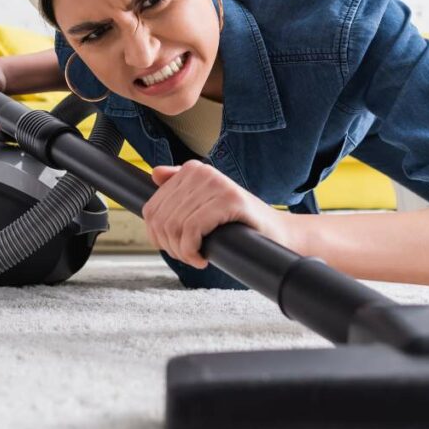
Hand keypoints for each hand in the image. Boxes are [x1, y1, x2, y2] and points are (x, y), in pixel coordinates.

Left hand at [144, 160, 298, 268]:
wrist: (276, 233)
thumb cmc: (238, 223)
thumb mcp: (205, 203)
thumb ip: (180, 188)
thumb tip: (155, 173)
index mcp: (193, 170)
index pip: (152, 208)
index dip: (157, 236)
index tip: (175, 248)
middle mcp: (202, 172)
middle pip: (162, 219)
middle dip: (170, 246)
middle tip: (188, 256)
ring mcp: (216, 183)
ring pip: (175, 225)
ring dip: (182, 252)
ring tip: (196, 258)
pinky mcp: (229, 199)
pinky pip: (192, 229)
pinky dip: (192, 250)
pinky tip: (203, 258)